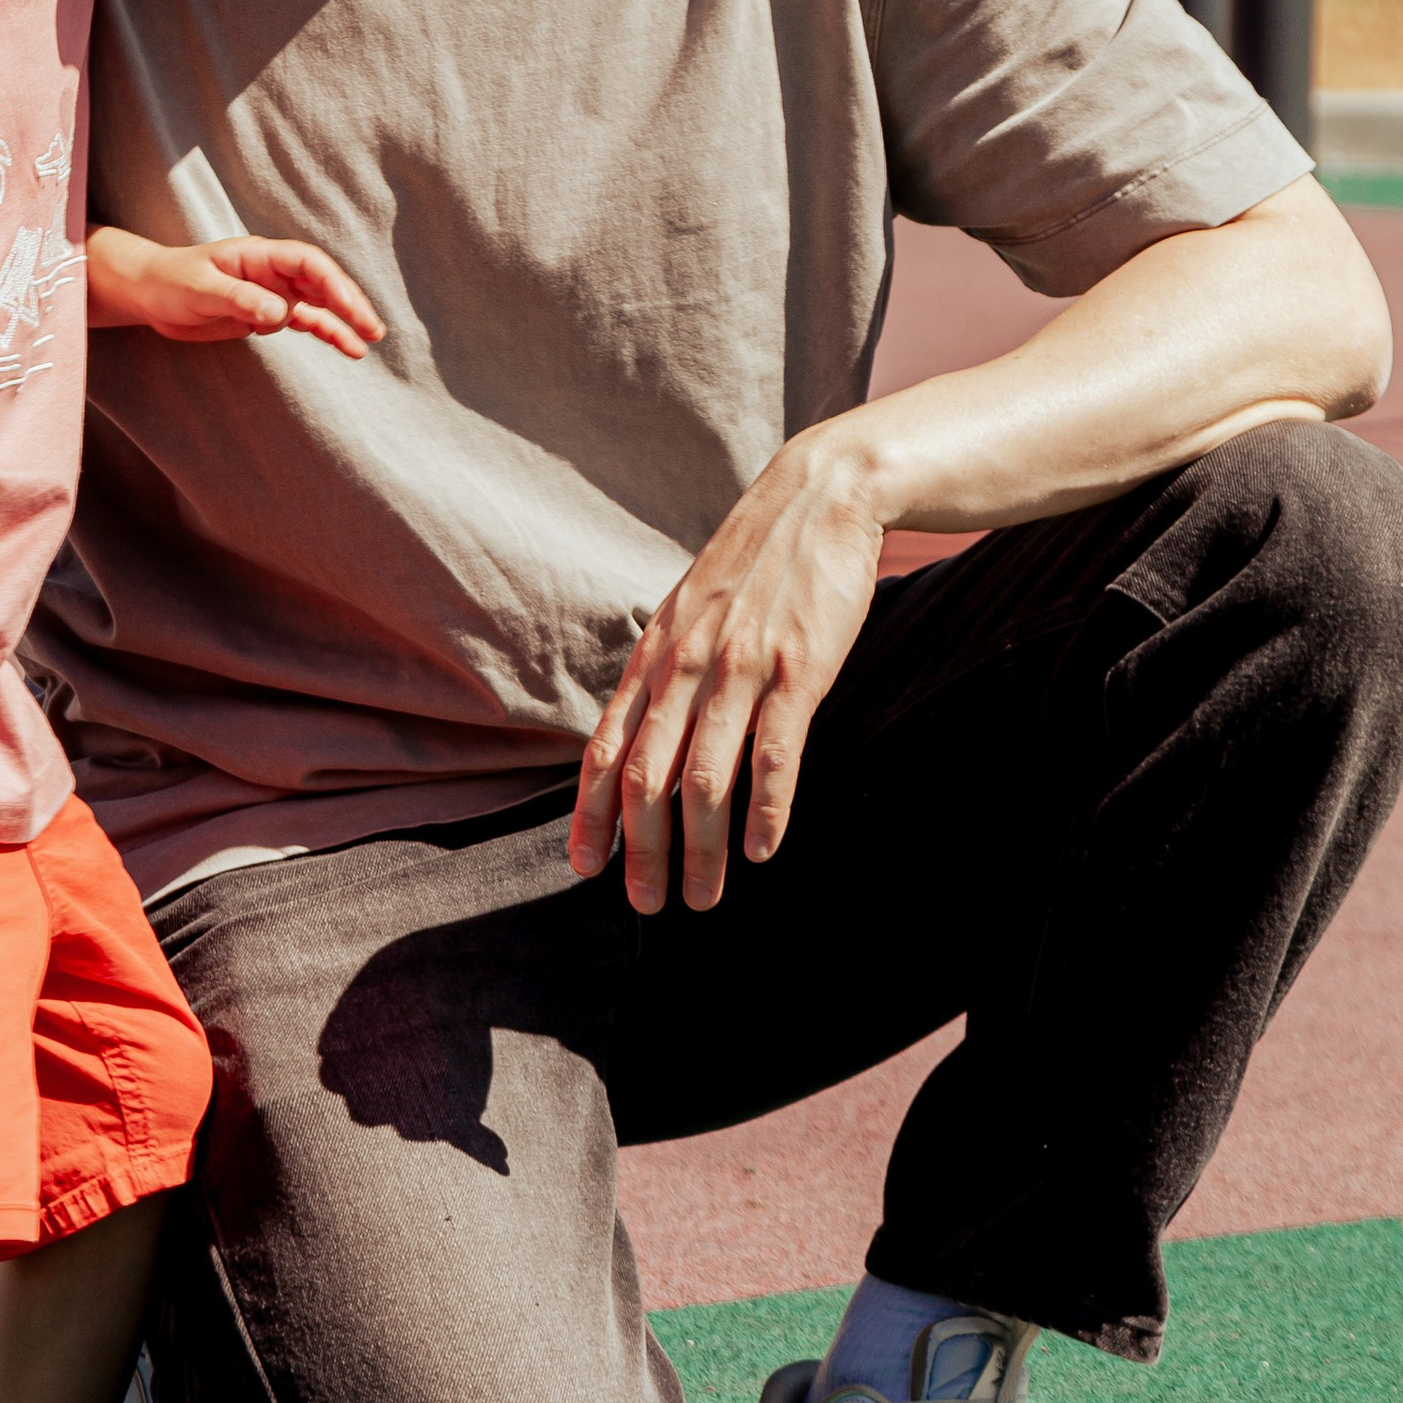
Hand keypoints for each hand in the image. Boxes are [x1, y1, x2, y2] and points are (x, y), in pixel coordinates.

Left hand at [87, 229, 383, 359]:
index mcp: (258, 255)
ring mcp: (272, 293)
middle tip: (373, 328)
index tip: (350, 307)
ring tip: (369, 340)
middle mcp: (272, 272)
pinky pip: (304, 321)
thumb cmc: (170, 282)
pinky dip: (325, 332)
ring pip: (318, 304)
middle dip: (349, 303)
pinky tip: (347, 347)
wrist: (150, 294)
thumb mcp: (200, 290)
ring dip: (343, 320)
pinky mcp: (266, 314)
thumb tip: (281, 313)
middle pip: (322, 282)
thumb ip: (240, 299)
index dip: (333, 282)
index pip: (307, 263)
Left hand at [569, 425, 886, 914]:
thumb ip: (669, 670)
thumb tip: (650, 734)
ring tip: (704, 898)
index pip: (607, 748)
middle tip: (647, 905)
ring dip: (701, 849)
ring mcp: (742, 669)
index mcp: (656, 655)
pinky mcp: (799, 671)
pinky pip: (774, 753)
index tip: (586, 868)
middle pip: (647, 777)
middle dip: (642, 850)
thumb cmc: (754, 563)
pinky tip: (763, 850)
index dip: (592, 814)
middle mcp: (687, 666)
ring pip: (705, 778)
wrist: (816, 497)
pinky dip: (765, 809)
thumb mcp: (691, 611)